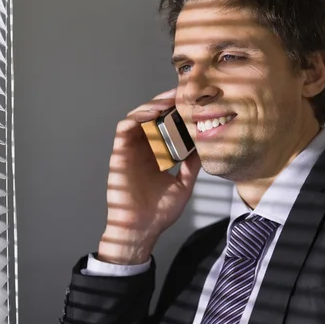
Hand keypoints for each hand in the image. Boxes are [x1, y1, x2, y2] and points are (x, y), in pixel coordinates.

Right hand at [97, 88, 200, 264]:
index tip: (194, 103)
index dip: (178, 113)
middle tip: (183, 93)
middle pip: (153, 117)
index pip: (168, 127)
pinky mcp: (120, 153)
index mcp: (159, 155)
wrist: (141, 230)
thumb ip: (192, 166)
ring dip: (153, 105)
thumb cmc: (159, 212)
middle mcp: (144, 149)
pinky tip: (152, 112)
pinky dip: (138, 116)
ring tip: (169, 99)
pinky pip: (125, 127)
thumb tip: (205, 148)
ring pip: (139, 117)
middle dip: (167, 103)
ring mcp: (131, 150)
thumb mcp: (184, 185)